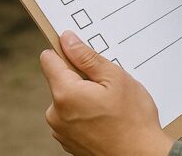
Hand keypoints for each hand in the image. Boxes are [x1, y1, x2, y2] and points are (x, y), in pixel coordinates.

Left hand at [40, 31, 173, 155]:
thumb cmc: (133, 120)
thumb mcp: (115, 77)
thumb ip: (87, 57)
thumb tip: (67, 40)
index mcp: (65, 94)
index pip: (49, 59)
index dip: (66, 51)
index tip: (81, 52)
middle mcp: (55, 114)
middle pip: (60, 80)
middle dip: (81, 78)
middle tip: (107, 86)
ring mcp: (61, 131)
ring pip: (68, 99)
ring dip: (84, 97)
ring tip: (110, 106)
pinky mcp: (68, 141)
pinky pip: (72, 117)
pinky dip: (86, 114)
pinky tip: (106, 119)